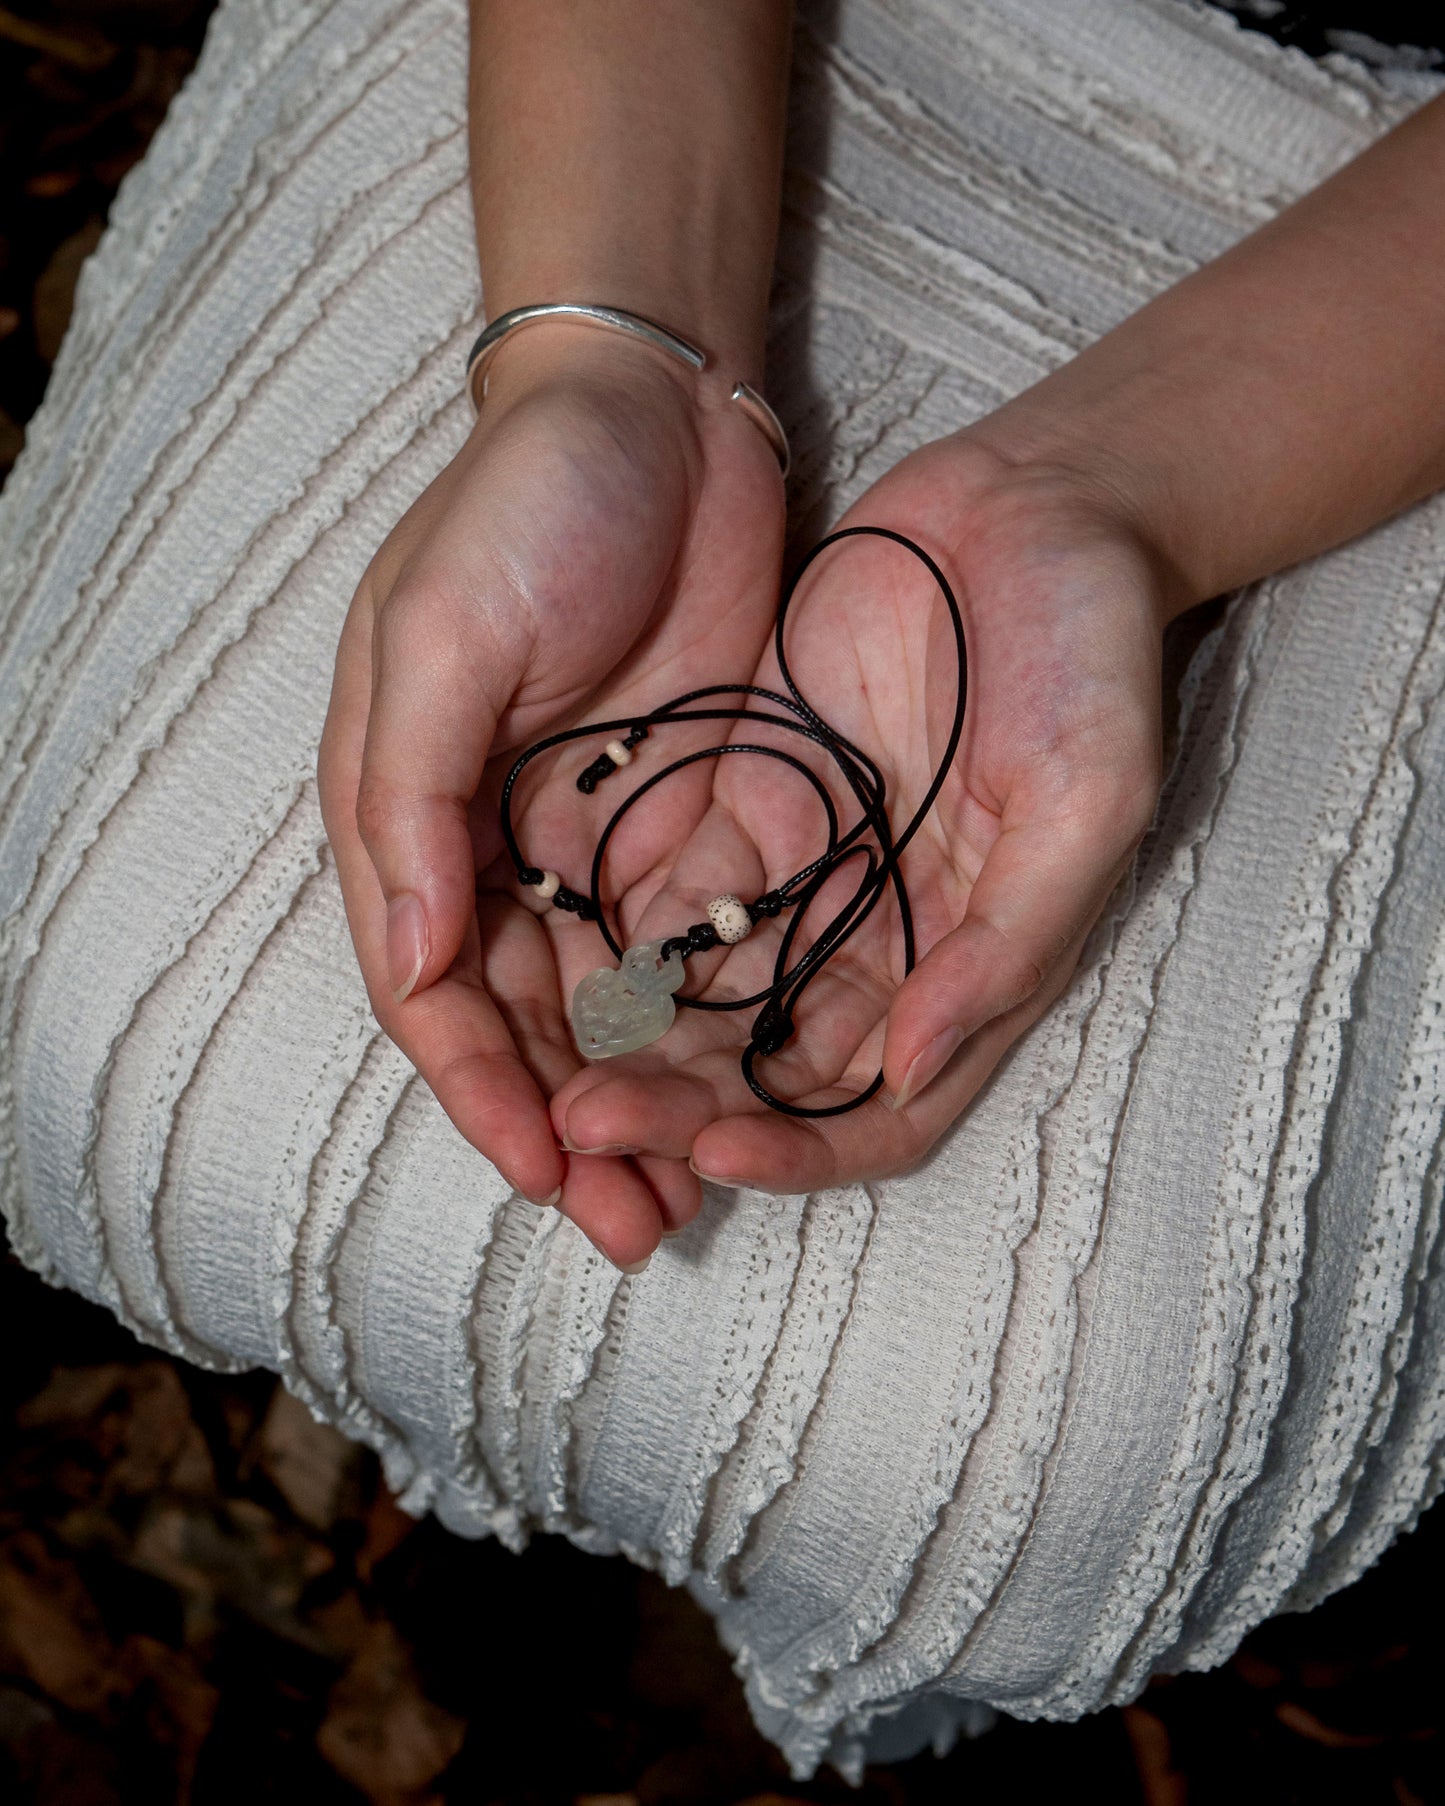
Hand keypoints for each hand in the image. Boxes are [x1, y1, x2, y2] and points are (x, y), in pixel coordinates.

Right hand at [317, 329, 783, 1264]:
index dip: (481, 1088)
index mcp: (415, 811)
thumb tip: (414, 960)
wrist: (662, 406)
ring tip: (681, 1194)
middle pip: (525, 1021)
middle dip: (566, 1123)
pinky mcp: (685, 813)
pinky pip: (686, 944)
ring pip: (608, 1004)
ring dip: (635, 1099)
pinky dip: (700, 1022)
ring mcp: (593, 834)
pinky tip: (735, 1087)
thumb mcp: (446, 632)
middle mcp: (496, 842)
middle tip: (627, 1222)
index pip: (434, 987)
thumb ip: (417, 797)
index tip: (543, 1167)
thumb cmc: (531, 504)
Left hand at [548, 434, 1181, 1215]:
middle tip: (587, 1125)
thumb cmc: (1090, 654)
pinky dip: (618, 940)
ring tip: (549, 1073)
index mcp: (970, 966)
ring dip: (634, 1043)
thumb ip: (1006, 942)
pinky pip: (675, 896)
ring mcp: (813, 874)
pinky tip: (549, 961)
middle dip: (682, 1109)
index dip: (798, 1152)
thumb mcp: (1087, 799)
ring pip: (707, 997)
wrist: (1031, 505)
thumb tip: (910, 1071)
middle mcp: (884, 943)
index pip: (875, 1111)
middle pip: (769, 1069)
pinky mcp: (752, 802)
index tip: (709, 1157)